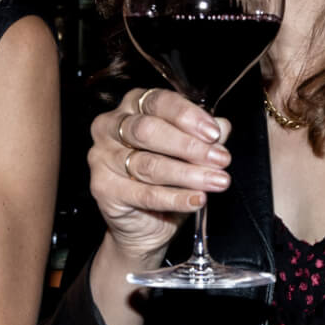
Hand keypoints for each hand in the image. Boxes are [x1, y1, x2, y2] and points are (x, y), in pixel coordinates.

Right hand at [91, 88, 232, 266]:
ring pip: (148, 164)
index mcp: (131, 106)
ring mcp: (102, 157)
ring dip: (188, 174)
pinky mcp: (103, 188)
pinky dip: (176, 198)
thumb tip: (222, 127)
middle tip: (220, 159)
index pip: (158, 102)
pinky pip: (144, 194)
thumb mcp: (189, 152)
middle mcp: (110, 127)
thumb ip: (202, 136)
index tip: (214, 133)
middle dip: (189, 146)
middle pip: (147, 130)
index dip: (187, 116)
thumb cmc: (165, 178)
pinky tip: (197, 199)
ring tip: (217, 181)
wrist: (145, 223)